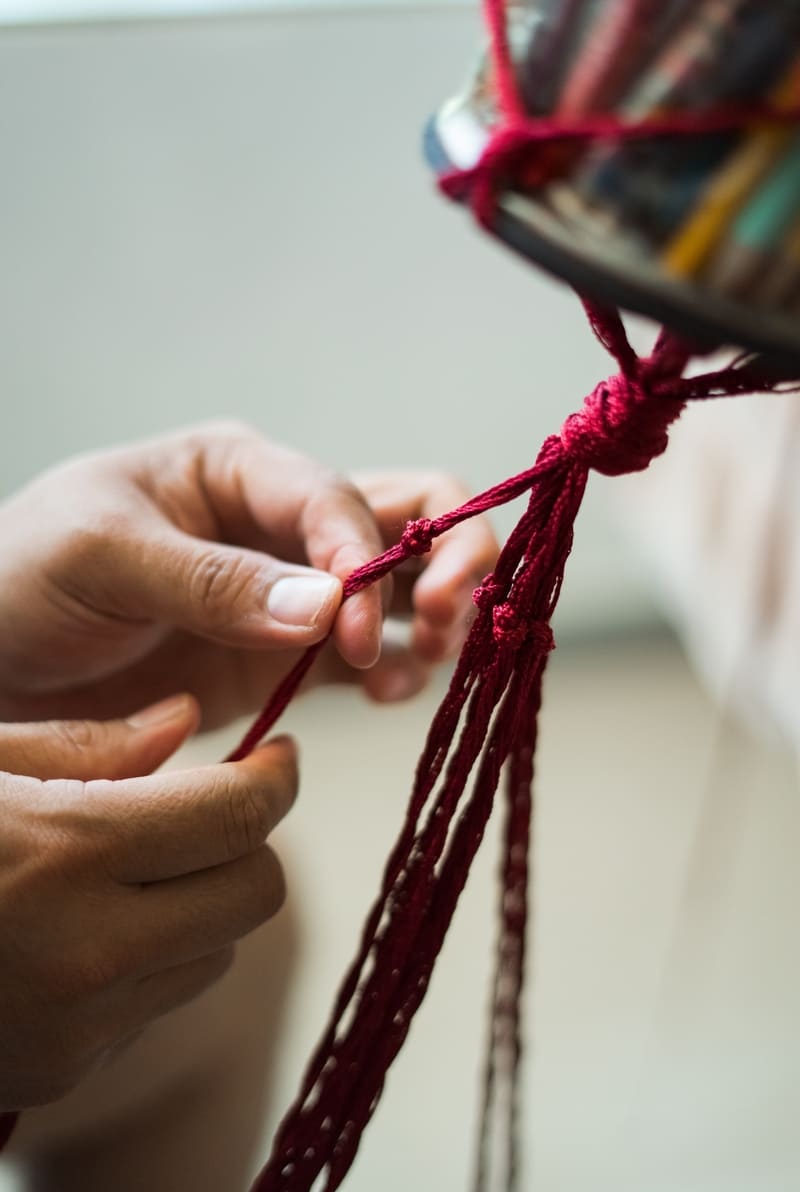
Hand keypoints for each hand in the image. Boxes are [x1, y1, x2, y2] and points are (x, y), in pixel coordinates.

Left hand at [0, 424, 497, 727]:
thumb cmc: (23, 579)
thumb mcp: (102, 558)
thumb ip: (212, 580)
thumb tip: (329, 607)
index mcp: (236, 469)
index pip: (333, 496)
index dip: (367, 555)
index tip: (359, 626)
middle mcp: (278, 521)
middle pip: (407, 513)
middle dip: (447, 558)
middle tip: (442, 619)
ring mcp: (291, 592)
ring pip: (406, 584)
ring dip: (436, 617)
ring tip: (420, 663)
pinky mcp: (287, 656)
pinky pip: (369, 656)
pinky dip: (399, 671)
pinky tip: (390, 694)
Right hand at [0, 695, 295, 1108]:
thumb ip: (82, 743)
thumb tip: (183, 720)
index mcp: (65, 851)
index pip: (241, 815)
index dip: (276, 775)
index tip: (277, 753)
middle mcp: (88, 953)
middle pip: (255, 892)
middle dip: (248, 840)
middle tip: (212, 804)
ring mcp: (77, 1029)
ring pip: (216, 952)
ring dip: (200, 903)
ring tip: (130, 868)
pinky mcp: (60, 1074)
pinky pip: (157, 1008)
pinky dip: (150, 962)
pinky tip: (81, 931)